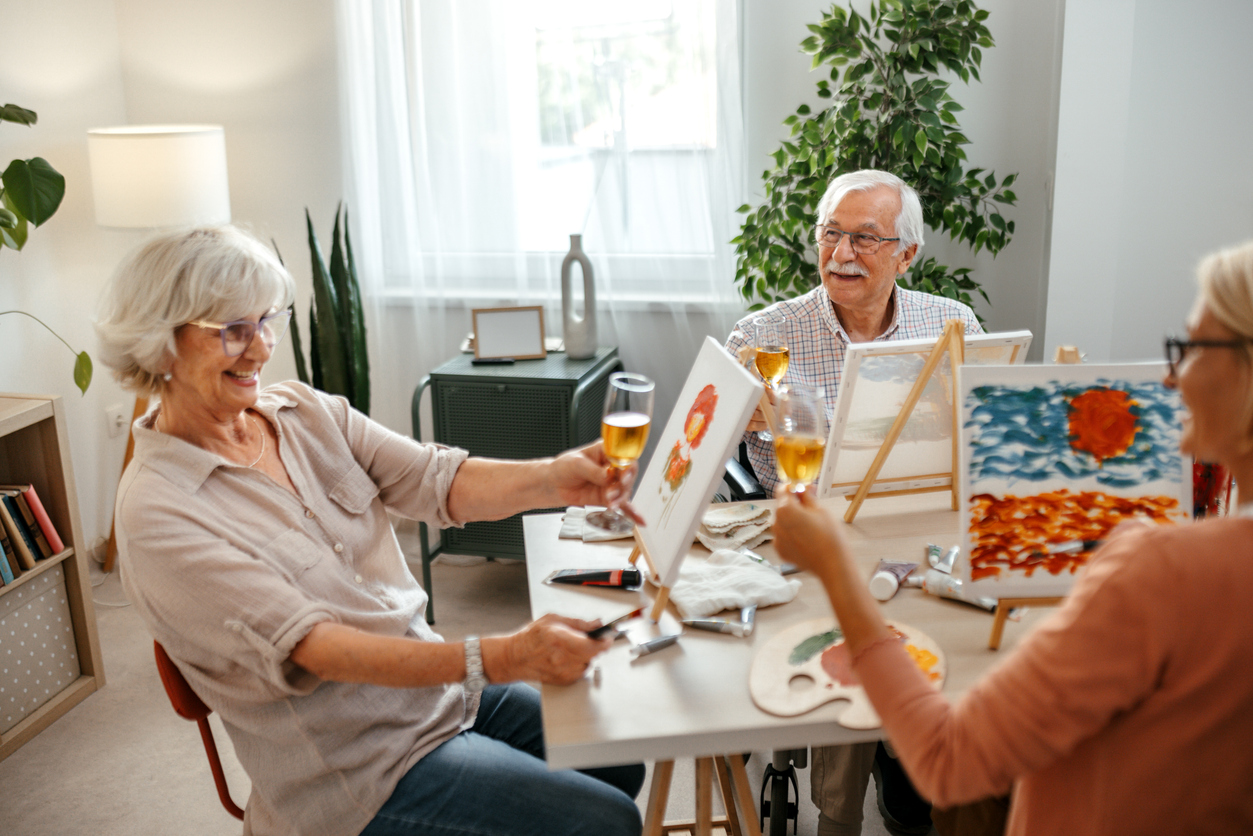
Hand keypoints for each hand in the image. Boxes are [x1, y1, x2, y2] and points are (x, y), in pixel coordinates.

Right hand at [486, 613, 611, 685]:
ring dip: (586, 655)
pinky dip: (578, 664)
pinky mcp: (564, 680)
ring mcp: (564, 671)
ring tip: (571, 648)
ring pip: (589, 662)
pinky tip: (566, 657)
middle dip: (595, 645)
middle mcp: (563, 658)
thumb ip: (577, 622)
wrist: (515, 658)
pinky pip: (581, 671)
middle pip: (594, 654)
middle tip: (590, 639)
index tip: (608, 637)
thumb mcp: (553, 620)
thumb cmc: (530, 638)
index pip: (593, 645)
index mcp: (561, 639)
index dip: (604, 641)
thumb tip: (596, 623)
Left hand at [549, 441, 644, 524]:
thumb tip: (609, 476)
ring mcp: (612, 483)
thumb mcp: (577, 464)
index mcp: (606, 451)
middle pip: (627, 475)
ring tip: (610, 504)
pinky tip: (640, 520)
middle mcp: (612, 467)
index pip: (623, 456)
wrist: (555, 484)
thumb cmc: (565, 467)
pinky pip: (622, 505)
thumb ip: (594, 471)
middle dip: (622, 486)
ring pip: (624, 491)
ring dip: (619, 499)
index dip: (626, 466)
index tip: (623, 475)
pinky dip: (631, 513)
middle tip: (611, 493)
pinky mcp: (608, 497)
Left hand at [772, 485, 849, 580]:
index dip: (793, 487)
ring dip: (792, 520)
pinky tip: (806, 538)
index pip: (782, 489)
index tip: (802, 489)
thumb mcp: (820, 509)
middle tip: (812, 508)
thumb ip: (807, 496)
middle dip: (794, 504)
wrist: (833, 565)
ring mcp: (777, 538)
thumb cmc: (829, 536)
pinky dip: (791, 535)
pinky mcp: (781, 551)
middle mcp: (776, 523)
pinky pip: (783, 536)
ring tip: (811, 526)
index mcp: (785, 509)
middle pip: (782, 506)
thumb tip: (803, 487)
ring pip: (782, 522)